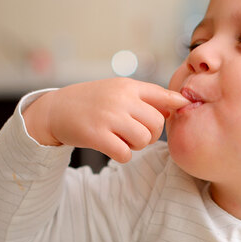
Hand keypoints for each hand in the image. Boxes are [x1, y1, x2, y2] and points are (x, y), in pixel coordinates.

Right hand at [22, 78, 188, 161]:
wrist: (56, 109)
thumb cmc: (93, 102)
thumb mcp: (118, 90)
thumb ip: (146, 97)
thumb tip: (177, 105)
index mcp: (128, 86)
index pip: (161, 94)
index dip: (176, 102)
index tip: (184, 106)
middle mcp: (120, 99)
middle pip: (156, 124)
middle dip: (150, 134)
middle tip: (135, 133)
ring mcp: (108, 116)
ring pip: (143, 140)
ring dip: (136, 146)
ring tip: (121, 138)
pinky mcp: (96, 135)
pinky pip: (126, 153)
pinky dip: (123, 155)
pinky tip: (112, 147)